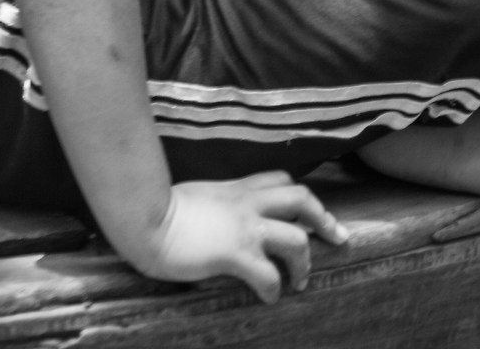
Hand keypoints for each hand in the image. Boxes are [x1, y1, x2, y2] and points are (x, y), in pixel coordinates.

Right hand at [128, 173, 348, 302]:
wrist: (142, 218)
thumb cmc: (157, 209)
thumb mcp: (195, 195)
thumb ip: (214, 203)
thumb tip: (216, 218)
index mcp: (235, 189)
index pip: (279, 180)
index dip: (299, 196)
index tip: (310, 212)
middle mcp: (246, 204)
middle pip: (301, 199)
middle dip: (324, 218)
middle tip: (337, 237)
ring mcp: (244, 227)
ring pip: (296, 238)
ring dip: (304, 262)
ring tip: (300, 281)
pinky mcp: (235, 253)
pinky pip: (268, 275)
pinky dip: (274, 289)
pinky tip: (269, 298)